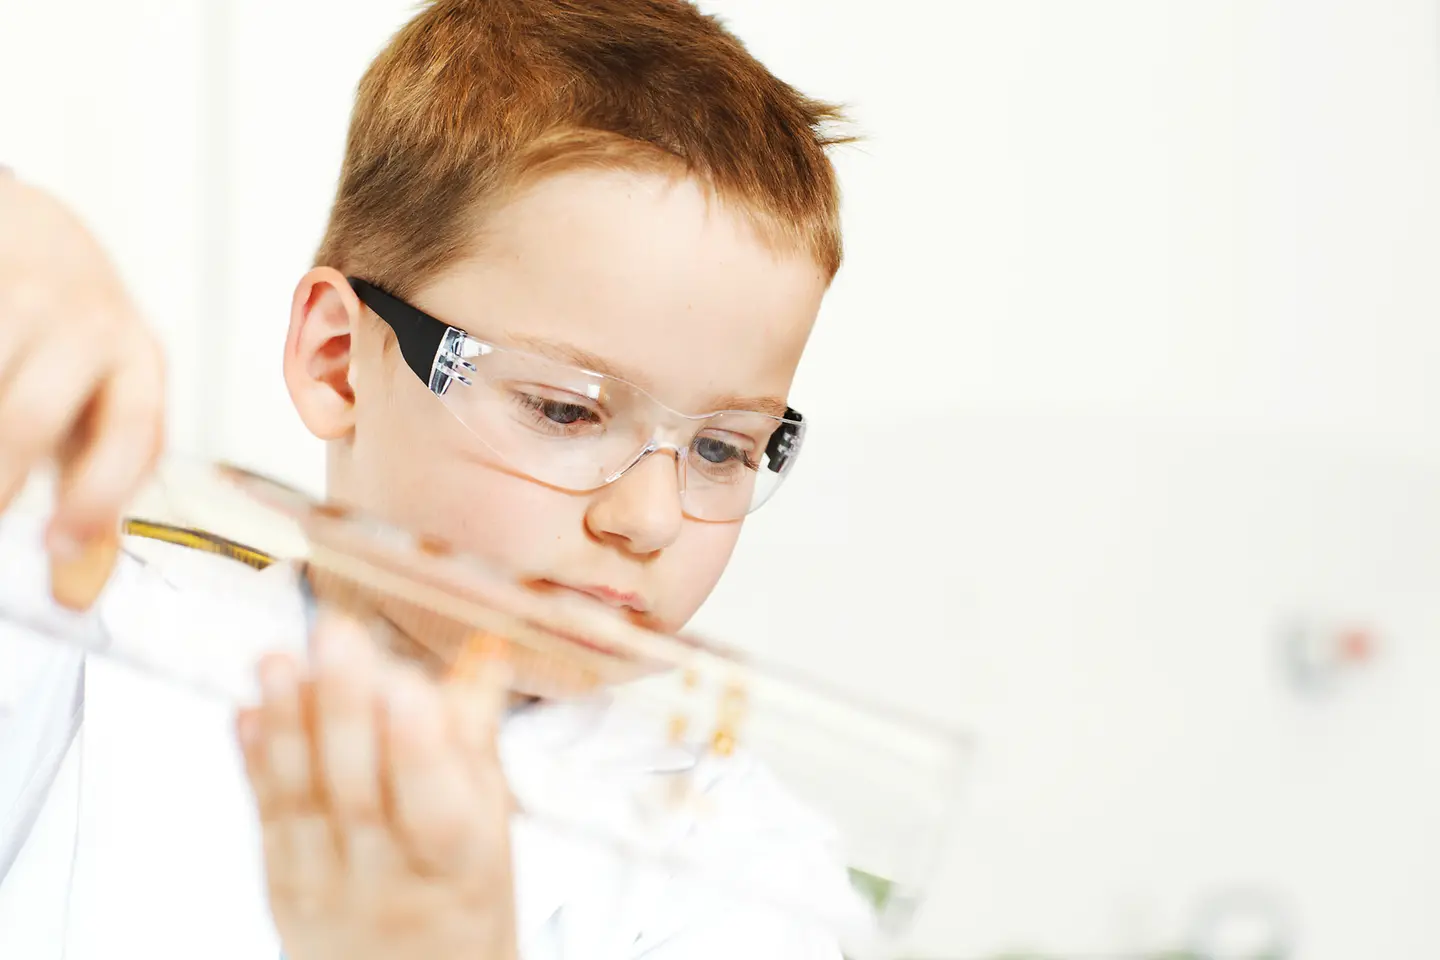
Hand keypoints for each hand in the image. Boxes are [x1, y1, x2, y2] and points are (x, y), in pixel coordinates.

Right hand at [0, 171, 164, 606]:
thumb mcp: (105, 408)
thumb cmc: (73, 346)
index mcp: (139, 362)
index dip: (97, 497)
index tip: (56, 546)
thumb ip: (95, 491)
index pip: (133, 433)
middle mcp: (86, 321)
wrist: (31, 229)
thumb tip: (74, 595)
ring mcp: (18, 289)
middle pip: (29, 414)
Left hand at [238, 615, 518, 959]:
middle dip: (347, 710)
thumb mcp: (489, 823)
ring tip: (277, 658)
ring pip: (304, 805)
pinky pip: (268, 822)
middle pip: (360, 795)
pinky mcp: (282, 886)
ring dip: (289, 726)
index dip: (421, 749)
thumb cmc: (460, 891)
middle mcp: (390, 880)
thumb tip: (486, 649)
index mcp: (460, 864)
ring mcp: (328, 887)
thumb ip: (474, 736)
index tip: (408, 685)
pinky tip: (248, 710)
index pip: (437, 808)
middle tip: (337, 635)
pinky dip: (255, 763)